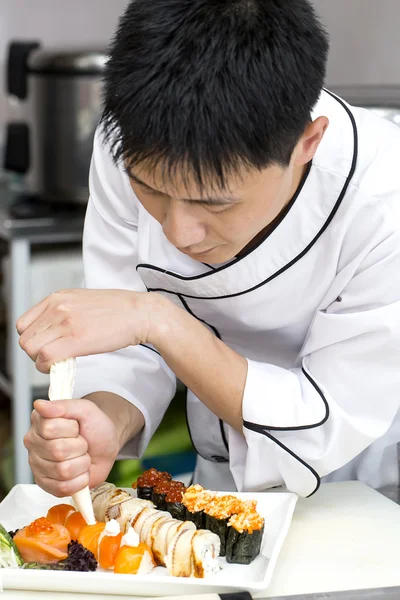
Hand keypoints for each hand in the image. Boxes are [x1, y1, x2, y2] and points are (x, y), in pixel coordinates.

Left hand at [17, 289, 153, 372]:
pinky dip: (46, 367)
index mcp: (57, 297)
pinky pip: (45, 357)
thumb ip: (64, 311)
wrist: (140, 313)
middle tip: (51, 358)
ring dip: (40, 361)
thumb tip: (52, 329)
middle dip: (35, 353)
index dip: (31, 340)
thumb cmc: (118, 309)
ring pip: (32, 349)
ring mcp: (65, 322)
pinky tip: (58, 367)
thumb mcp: (83, 300)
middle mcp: (57, 307)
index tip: (44, 346)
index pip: (23, 324)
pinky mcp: (76, 339)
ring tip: (56, 362)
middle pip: (25, 339)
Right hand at [24, 399, 120, 496]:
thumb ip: (64, 406)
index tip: (77, 426)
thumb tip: (39, 405)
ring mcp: (37, 465)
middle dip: (80, 447)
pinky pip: (63, 488)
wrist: (105, 446)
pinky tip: (80, 472)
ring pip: (62, 471)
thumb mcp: (85, 409)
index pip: (50, 428)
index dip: (71, 429)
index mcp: (39, 421)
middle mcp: (34, 443)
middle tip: (82, 443)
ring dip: (82, 463)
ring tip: (82, 456)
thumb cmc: (94, 426)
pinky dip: (80, 480)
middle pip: (57, 451)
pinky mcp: (46, 485)